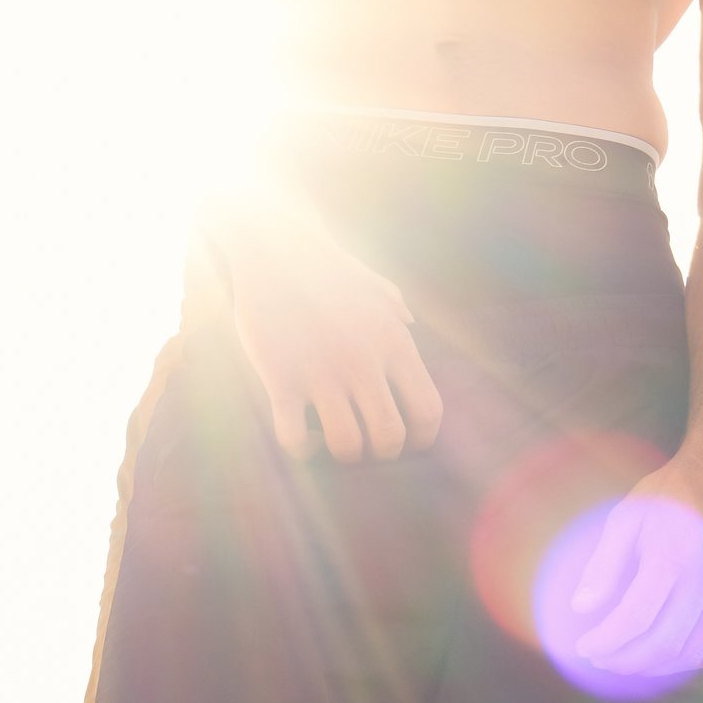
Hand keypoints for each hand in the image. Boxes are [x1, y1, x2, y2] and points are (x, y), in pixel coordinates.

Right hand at [223, 213, 444, 463]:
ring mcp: (322, 373)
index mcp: (394, 343)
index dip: (421, 440)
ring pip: (346, 446)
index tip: (406, 444)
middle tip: (365, 445)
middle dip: (380, 454)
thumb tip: (408, 321)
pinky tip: (302, 435)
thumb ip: (394, 305)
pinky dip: (301, 451)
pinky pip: (294, 439)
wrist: (274, 247)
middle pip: (389, 439)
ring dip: (341, 454)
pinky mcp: (281, 379)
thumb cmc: (323, 267)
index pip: (428, 411)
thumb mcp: (372, 283)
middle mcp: (364, 363)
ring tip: (331, 440)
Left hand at [559, 461, 702, 682]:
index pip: (634, 619)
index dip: (606, 642)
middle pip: (662, 645)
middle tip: (602, 659)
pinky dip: (686, 661)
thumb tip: (580, 608)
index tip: (585, 648)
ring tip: (627, 660)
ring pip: (689, 653)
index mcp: (672, 558)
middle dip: (626, 661)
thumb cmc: (672, 495)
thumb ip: (603, 565)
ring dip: (654, 666)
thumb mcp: (627, 517)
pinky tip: (663, 656)